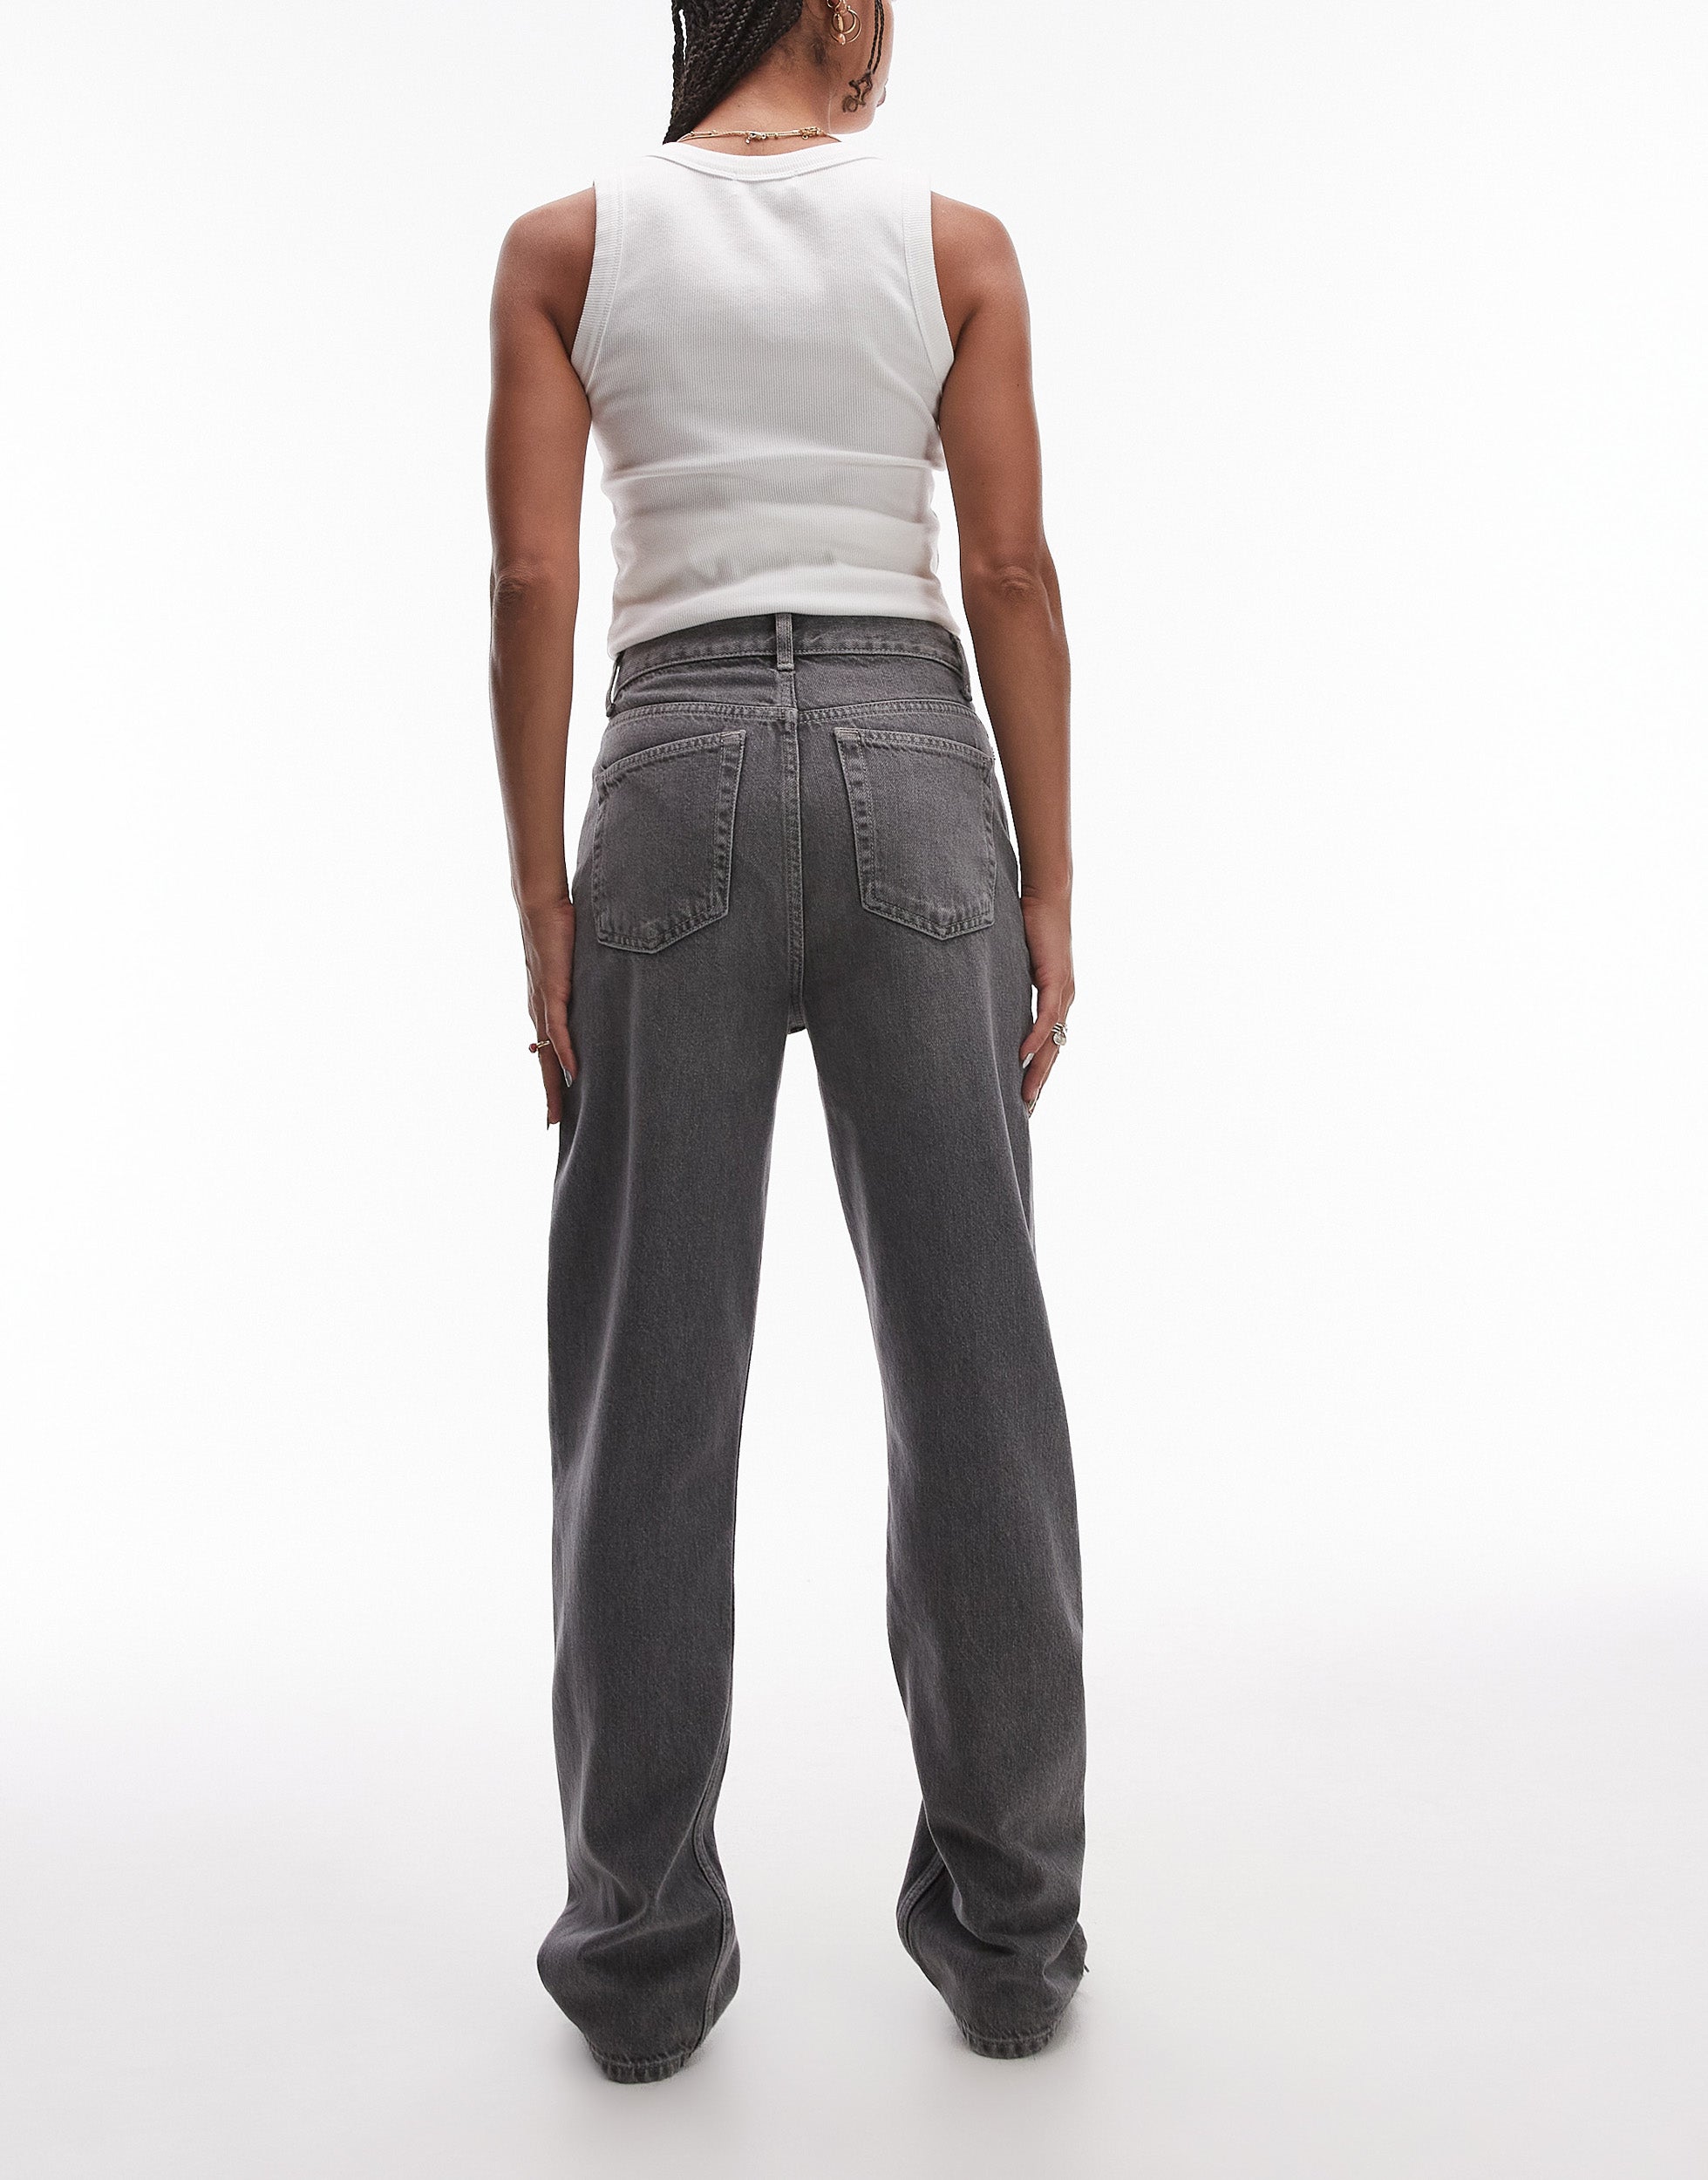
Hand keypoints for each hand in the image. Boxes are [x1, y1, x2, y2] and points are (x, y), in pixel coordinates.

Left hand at [520, 894, 576, 1125]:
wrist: (540, 906)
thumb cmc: (559, 931)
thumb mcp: (572, 967)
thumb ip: (578, 988)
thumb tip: (595, 1002)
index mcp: (544, 1007)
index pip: (548, 1052)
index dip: (552, 1081)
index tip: (557, 1106)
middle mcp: (539, 1011)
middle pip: (544, 1063)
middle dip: (549, 1095)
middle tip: (553, 1125)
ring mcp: (543, 1003)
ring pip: (548, 1054)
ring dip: (553, 1085)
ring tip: (557, 1112)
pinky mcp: (551, 991)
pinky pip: (558, 1029)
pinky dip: (565, 1052)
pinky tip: (573, 1073)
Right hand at [1018, 891, 1073, 1116]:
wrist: (1046, 897)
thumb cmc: (1028, 925)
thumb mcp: (1012, 964)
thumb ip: (1002, 985)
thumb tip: (980, 1001)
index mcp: (1054, 1000)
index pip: (1046, 1044)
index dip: (1036, 1071)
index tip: (1023, 1097)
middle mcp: (1064, 1001)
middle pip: (1053, 1051)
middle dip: (1038, 1081)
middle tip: (1025, 1112)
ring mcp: (1064, 993)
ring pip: (1053, 1041)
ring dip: (1039, 1069)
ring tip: (1025, 1096)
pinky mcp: (1058, 980)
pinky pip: (1047, 1017)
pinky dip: (1035, 1038)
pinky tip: (1022, 1056)